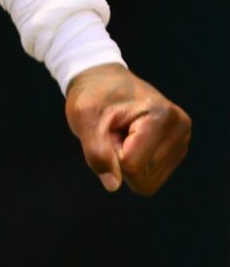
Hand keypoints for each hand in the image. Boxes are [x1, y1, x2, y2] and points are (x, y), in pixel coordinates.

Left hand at [64, 63, 191, 195]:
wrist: (104, 80)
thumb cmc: (93, 96)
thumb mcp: (84, 118)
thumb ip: (97, 153)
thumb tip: (113, 186)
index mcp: (161, 116)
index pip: (132, 165)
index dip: (109, 152)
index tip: (107, 127)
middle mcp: (179, 128)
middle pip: (143, 177)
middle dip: (120, 158)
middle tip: (113, 131)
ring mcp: (182, 140)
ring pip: (149, 181)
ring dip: (128, 162)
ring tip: (122, 134)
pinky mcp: (177, 150)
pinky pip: (152, 178)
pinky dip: (136, 163)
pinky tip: (131, 140)